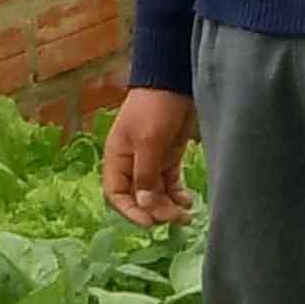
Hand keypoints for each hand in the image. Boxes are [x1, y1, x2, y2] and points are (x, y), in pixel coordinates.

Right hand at [102, 88, 195, 225]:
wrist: (175, 81)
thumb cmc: (155, 106)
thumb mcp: (148, 140)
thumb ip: (145, 174)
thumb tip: (144, 205)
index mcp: (117, 159)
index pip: (116, 195)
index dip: (130, 212)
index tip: (149, 222)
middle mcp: (131, 164)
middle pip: (139, 199)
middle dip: (155, 211)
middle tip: (176, 218)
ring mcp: (151, 161)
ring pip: (156, 194)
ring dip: (169, 207)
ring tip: (186, 215)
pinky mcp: (169, 158)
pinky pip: (170, 184)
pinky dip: (177, 196)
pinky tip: (188, 202)